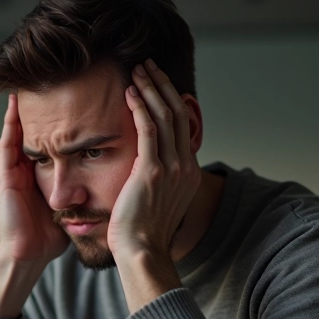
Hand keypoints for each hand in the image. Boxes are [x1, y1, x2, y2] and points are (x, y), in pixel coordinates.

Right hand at [0, 94, 69, 265]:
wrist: (30, 254)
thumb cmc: (49, 236)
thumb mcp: (70, 205)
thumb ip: (81, 190)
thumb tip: (109, 180)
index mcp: (37, 176)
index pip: (45, 141)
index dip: (53, 122)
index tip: (67, 99)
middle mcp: (22, 171)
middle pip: (30, 133)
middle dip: (35, 111)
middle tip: (43, 84)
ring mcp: (11, 173)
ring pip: (16, 134)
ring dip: (19, 112)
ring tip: (26, 88)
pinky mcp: (5, 178)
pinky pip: (7, 147)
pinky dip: (11, 127)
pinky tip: (15, 109)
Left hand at [107, 60, 200, 260]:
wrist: (142, 252)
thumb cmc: (142, 233)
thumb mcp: (158, 201)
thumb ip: (158, 180)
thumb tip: (147, 168)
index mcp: (189, 172)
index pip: (182, 125)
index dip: (170, 98)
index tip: (157, 82)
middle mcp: (185, 166)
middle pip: (177, 114)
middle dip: (162, 85)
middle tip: (148, 65)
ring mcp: (171, 168)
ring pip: (164, 117)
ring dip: (150, 89)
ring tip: (137, 71)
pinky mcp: (152, 172)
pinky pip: (148, 130)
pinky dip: (140, 108)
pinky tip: (129, 93)